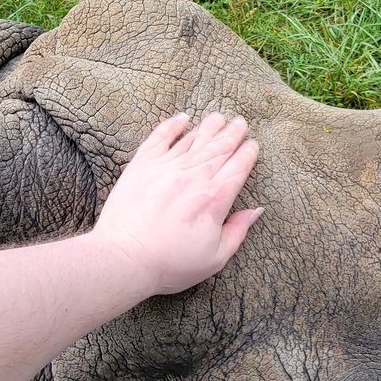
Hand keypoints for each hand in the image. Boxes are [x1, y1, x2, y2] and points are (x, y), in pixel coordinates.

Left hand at [93, 112, 261, 295]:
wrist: (124, 258)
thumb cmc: (170, 264)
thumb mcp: (215, 258)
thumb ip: (238, 231)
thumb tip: (256, 211)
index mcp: (215, 198)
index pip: (239, 167)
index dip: (248, 153)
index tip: (252, 145)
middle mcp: (194, 177)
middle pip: (220, 147)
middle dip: (233, 133)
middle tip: (240, 122)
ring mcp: (167, 167)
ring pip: (194, 138)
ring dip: (209, 126)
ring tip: (218, 117)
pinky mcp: (142, 166)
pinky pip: (160, 138)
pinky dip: (172, 126)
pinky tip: (182, 119)